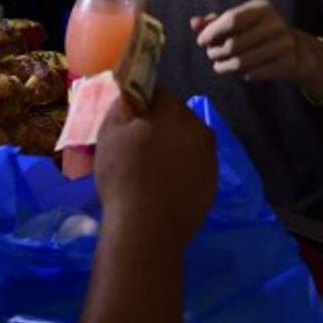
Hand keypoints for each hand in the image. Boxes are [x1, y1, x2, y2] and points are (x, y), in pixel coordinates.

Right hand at [94, 86, 216, 248]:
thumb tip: (130, 98)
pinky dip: (182, 172)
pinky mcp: (213, 185)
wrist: (146, 228)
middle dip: (160, 126)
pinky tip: (164, 188)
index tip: (128, 123)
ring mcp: (210, 159)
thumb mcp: (109, 134)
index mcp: (175, 111)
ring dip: (173, 149)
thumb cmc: (124, 175)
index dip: (141, 105)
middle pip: (177, 118)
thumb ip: (121, 107)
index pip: (158, 94)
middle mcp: (199, 129)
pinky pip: (194, 168)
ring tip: (151, 171)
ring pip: (188, 143)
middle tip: (137, 147)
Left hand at [192, 0, 311, 84]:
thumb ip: (213, 21)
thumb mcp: (238, 21)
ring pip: (241, 62)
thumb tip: (194, 23)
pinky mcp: (287, 63)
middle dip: (215, 52)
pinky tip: (242, 70)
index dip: (212, 32)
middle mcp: (275, 24)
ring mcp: (284, 44)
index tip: (201, 41)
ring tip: (220, 65)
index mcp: (262, 7)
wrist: (295, 50)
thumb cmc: (256, 32)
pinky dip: (242, 74)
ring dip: (224, 66)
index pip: (231, 19)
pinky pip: (253, 73)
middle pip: (233, 44)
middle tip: (212, 55)